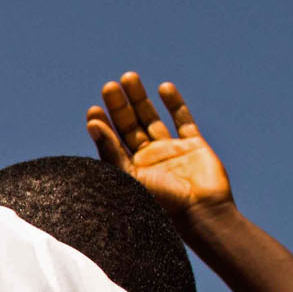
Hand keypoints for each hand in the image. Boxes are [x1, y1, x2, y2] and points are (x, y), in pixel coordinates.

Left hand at [86, 74, 231, 230]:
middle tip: (110, 86)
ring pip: (152, 118)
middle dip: (119, 105)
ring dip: (140, 99)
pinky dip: (174, 103)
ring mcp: (171, 150)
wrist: (201, 214)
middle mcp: (147, 158)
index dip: (102, 124)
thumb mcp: (129, 177)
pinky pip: (183, 120)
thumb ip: (110, 150)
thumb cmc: (162, 203)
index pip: (111, 141)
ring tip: (129, 77)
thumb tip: (92, 123)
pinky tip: (163, 87)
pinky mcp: (194, 145)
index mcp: (128, 169)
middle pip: (129, 125)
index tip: (94, 109)